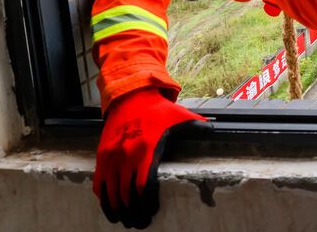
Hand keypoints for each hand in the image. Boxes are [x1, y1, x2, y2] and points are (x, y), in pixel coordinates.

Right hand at [94, 87, 209, 228]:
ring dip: (119, 211)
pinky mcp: (101, 156)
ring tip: (128, 221)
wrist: (130, 97)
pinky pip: (100, 184)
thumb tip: (216, 130)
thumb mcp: (180, 115)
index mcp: (147, 149)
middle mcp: (127, 155)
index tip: (152, 212)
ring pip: (112, 193)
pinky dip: (105, 200)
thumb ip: (197, 125)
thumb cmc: (158, 109)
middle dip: (134, 212)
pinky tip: (112, 210)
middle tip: (141, 223)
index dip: (147, 203)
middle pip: (128, 195)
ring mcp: (111, 157)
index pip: (145, 185)